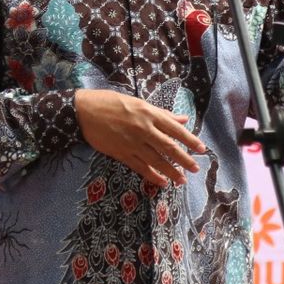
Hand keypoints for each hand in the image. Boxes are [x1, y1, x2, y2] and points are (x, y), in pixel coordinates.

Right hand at [74, 89, 205, 187]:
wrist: (83, 111)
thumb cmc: (109, 102)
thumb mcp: (136, 102)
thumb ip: (161, 112)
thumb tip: (183, 118)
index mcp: (148, 113)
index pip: (175, 129)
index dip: (190, 140)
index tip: (201, 149)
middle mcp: (143, 129)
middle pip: (169, 147)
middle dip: (184, 159)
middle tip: (195, 168)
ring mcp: (132, 143)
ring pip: (157, 160)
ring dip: (171, 171)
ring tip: (181, 180)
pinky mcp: (121, 154)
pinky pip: (140, 167)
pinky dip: (152, 175)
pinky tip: (161, 181)